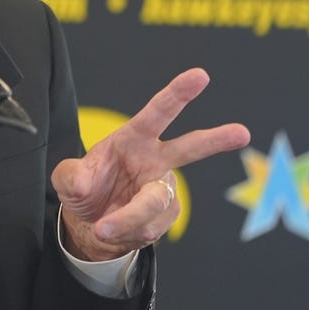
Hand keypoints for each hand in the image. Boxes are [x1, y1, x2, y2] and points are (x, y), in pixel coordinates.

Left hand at [51, 68, 249, 260]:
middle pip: (190, 148)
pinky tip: (117, 229)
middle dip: (216, 140)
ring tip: (103, 226)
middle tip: (241, 133)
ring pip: (154, 204)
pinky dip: (127, 233)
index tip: (200, 76)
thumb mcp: (67, 180)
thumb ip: (70, 177)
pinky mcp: (168, 214)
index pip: (158, 112)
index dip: (178, 93)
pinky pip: (150, 228)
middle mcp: (156, 159)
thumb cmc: (85, 188)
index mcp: (134, 138)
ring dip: (127, 219)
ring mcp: (164, 188)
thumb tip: (83, 184)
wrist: (92, 224)